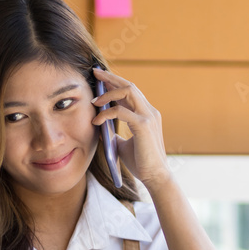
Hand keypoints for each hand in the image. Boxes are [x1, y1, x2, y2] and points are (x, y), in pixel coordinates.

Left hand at [91, 66, 171, 191]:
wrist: (155, 177)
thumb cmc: (141, 162)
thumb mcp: (123, 144)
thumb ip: (114, 133)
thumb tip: (99, 127)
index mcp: (146, 114)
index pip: (131, 91)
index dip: (116, 82)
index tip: (101, 77)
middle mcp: (150, 111)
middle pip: (130, 85)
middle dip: (111, 77)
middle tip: (95, 72)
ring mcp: (149, 117)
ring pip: (128, 91)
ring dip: (108, 93)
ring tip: (94, 100)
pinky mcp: (144, 126)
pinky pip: (121, 111)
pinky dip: (106, 113)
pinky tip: (96, 121)